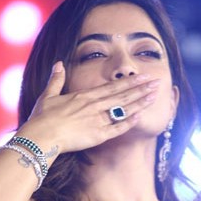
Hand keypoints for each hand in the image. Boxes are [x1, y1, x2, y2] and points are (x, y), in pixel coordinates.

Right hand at [25, 61, 160, 153]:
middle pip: (123, 95)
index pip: (113, 86)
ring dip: (140, 102)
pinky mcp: (98, 135)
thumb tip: (57, 63)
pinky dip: (129, 122)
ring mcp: (98, 120)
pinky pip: (117, 128)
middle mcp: (94, 105)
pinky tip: (141, 116)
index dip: (130, 81)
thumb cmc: (42, 118)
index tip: (143, 76)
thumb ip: (56, 80)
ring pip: (124, 109)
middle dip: (142, 88)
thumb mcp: (47, 95)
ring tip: (155, 96)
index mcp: (85, 96)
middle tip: (157, 82)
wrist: (42, 136)